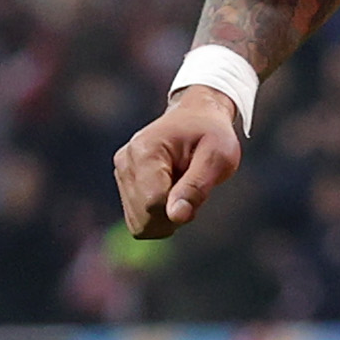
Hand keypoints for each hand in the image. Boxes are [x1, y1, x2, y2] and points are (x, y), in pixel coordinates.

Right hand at [114, 89, 246, 239]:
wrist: (197, 116)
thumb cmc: (211, 134)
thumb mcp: (219, 157)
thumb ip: (197, 187)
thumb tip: (176, 217)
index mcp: (145, 151)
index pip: (153, 203)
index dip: (181, 208)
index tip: (197, 187)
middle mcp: (125, 162)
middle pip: (145, 218)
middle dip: (173, 215)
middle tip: (191, 189)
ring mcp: (121, 172)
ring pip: (140, 224)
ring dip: (166, 217)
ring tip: (181, 187)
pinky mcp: (123, 183)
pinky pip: (139, 221)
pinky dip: (158, 216)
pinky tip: (171, 193)